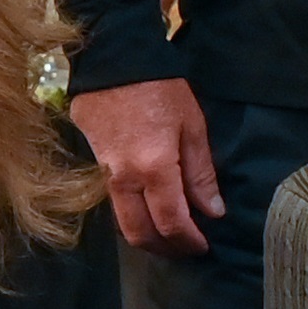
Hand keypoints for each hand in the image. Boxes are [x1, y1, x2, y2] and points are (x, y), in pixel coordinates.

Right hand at [79, 76, 224, 253]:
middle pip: (140, 233)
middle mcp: (125, 179)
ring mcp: (104, 173)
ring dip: (147, 236)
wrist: (114, 59)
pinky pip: (114, 201)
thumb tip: (213, 211)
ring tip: (170, 234)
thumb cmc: (161, 88)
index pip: (171, 222)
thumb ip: (201, 174)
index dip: (188, 241)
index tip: (203, 246)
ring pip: (122, 222)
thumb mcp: (192, 127)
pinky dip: (133, 214)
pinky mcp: (93, 164)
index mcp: (154, 169)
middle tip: (186, 249)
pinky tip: (149, 209)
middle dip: (165, 249)